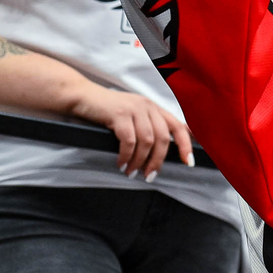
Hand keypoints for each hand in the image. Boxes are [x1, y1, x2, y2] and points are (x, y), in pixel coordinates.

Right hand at [70, 82, 193, 179]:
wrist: (83, 96)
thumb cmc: (107, 110)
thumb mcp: (134, 115)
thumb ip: (148, 126)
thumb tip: (160, 150)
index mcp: (155, 108)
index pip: (178, 126)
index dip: (186, 144)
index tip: (189, 161)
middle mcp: (148, 106)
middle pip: (163, 137)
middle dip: (158, 160)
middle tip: (150, 176)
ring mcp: (135, 109)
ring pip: (147, 140)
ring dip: (140, 161)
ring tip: (132, 172)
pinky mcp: (120, 114)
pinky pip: (129, 140)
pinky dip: (127, 156)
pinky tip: (121, 164)